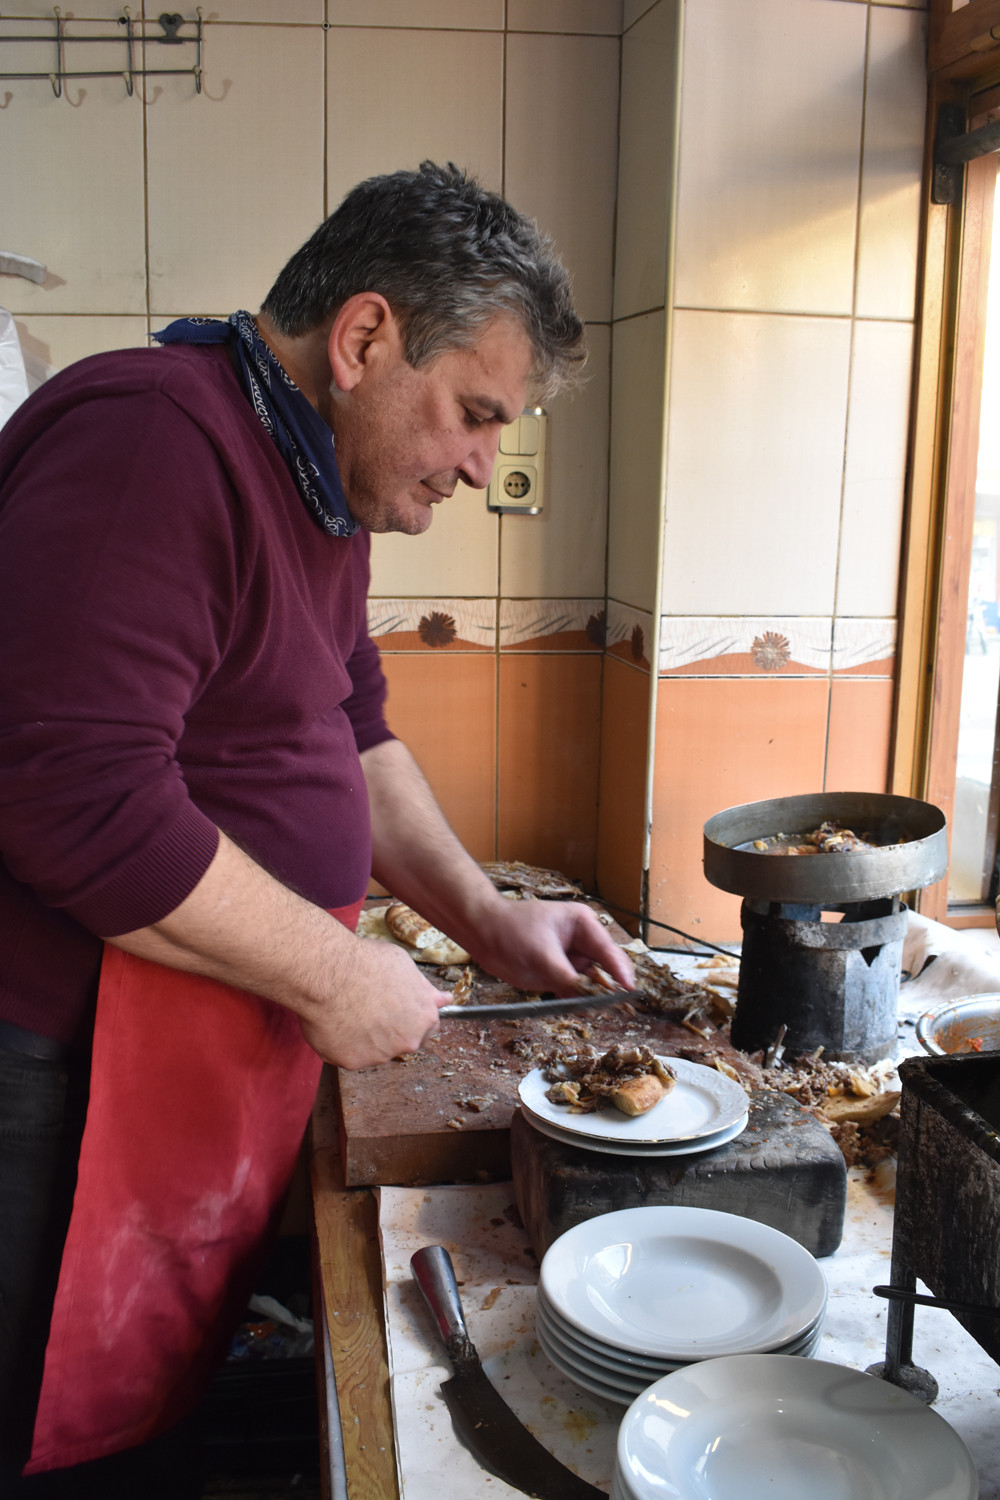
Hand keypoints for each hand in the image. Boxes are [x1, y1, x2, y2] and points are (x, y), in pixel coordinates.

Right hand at [298, 936, 447, 1069]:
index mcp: (424, 1019)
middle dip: (390, 1030)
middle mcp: (406, 1042)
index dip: (412, 1018)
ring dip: (365, 1037)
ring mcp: (379, 1055)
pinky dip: (342, 1043)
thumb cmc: (367, 963)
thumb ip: (425, 990)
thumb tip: (444, 1000)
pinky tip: (335, 1021)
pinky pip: (349, 1055)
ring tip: (349, 1009)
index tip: (398, 1010)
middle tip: (370, 1008)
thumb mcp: (405, 967)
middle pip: (402, 1042)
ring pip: (374, 1051)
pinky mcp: (352, 1062)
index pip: (427, 1029)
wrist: (329, 972)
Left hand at [469, 896, 634, 997]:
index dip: (621, 974)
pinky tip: (579, 1010)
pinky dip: (576, 1002)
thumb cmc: (509, 931)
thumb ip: (567, 979)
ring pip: (591, 984)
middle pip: (605, 969)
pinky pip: (574, 991)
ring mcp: (571, 959)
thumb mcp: (541, 955)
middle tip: (619, 1009)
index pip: (609, 952)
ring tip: (600, 1012)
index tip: (630, 992)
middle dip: (609, 989)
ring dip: (592, 998)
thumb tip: (589, 1000)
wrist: (482, 933)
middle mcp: (582, 942)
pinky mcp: (559, 974)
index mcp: (583, 924)